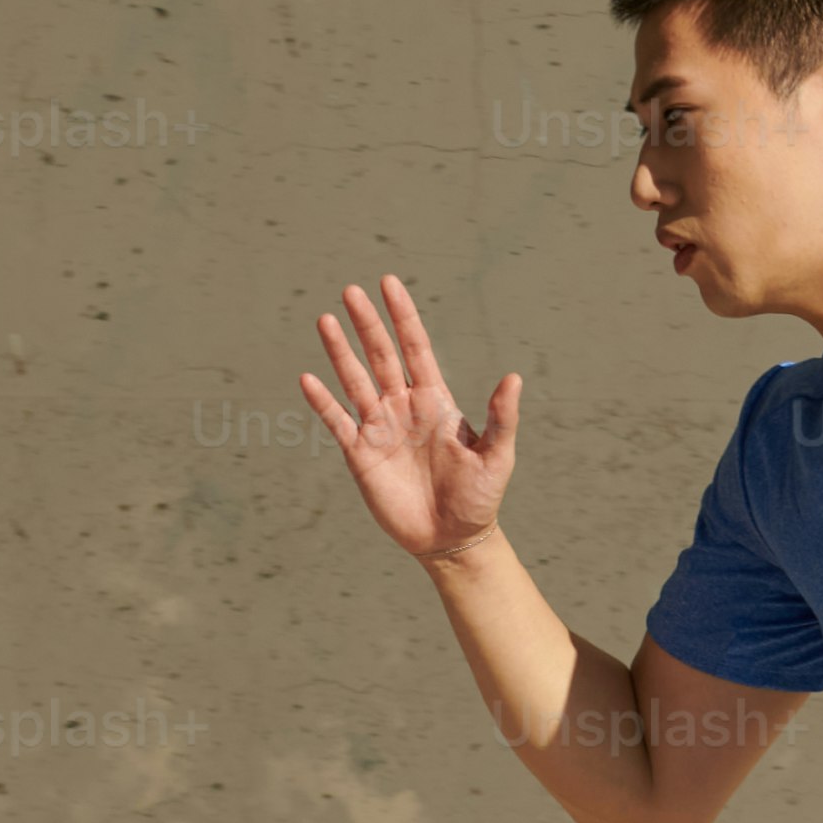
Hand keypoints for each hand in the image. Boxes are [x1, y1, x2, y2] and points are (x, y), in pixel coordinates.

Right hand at [304, 275, 520, 564]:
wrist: (452, 539)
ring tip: (326, 320)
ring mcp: (379, 429)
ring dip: (340, 352)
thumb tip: (513, 378)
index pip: (415, 348)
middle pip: (381, 356)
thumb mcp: (497, 456)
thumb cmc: (479, 498)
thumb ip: (501, 417)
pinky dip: (323, 401)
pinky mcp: (360, 455)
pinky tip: (308, 379)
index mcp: (434, 401)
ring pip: (355, 380)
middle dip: (367, 323)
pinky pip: (338, 422)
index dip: (403, 316)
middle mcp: (403, 407)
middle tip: (351, 291)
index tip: (389, 283)